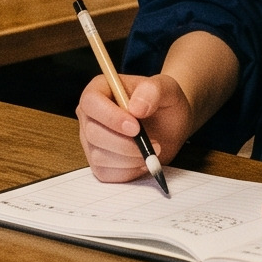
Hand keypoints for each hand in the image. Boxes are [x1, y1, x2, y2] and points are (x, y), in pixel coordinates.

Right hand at [75, 72, 194, 183]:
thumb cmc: (164, 102)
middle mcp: (90, 115)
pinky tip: (143, 161)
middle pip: (93, 133)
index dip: (110, 117)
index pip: (91, 102)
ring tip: (152, 150)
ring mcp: (91, 140)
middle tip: (153, 143)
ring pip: (99, 156)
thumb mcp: (167, 88)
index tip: (135, 128)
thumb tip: (136, 108)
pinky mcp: (99, 162)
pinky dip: (128, 171)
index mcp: (100, 89)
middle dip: (125, 143)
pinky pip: (106, 173)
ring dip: (130, 158)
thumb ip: (152, 91)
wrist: (170, 123)